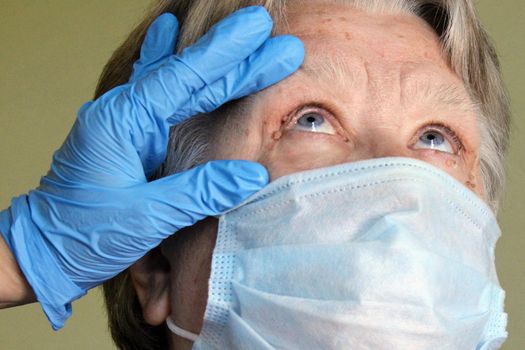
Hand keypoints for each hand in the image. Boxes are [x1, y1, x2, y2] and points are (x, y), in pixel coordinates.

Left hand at [0, 6, 303, 328]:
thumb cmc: (83, 234)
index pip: (187, 81)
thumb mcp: (146, 217)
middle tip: (269, 30)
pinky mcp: (126, 134)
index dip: (231, 59)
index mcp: (123, 123)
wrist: (42, 248)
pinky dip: (164, 60)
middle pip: (187, 75)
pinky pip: (154, 90)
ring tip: (236, 30)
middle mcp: (122, 112)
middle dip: (233, 56)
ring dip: (210, 57)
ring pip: (174, 78)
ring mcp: (122, 121)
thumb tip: (252, 176)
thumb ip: (200, 192)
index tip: (263, 36)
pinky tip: (167, 34)